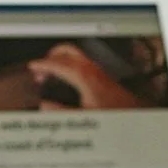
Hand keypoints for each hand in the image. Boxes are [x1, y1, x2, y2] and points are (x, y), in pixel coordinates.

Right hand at [28, 44, 142, 108]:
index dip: (43, 64)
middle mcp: (91, 69)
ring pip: (75, 55)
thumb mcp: (83, 116)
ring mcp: (97, 70)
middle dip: (51, 57)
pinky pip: (82, 62)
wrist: (135, 113)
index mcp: (83, 76)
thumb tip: (45, 106)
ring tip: (51, 72)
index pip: (58, 63)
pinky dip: (70, 65)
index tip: (33, 67)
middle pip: (66, 51)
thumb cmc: (114, 114)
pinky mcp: (102, 75)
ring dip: (61, 60)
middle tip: (40, 68)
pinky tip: (67, 79)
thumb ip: (61, 111)